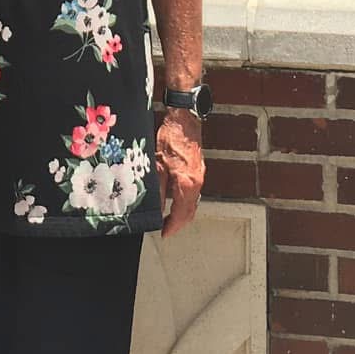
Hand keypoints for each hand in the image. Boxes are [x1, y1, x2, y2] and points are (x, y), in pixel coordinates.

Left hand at [156, 108, 203, 236]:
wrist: (184, 119)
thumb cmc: (170, 138)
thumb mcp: (157, 167)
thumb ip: (157, 190)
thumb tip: (155, 208)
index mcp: (187, 184)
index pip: (182, 215)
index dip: (172, 227)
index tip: (164, 233)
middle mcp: (197, 182)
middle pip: (190, 212)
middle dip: (179, 223)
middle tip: (166, 228)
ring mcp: (199, 175)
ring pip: (192, 202)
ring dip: (182, 212)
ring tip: (168, 216)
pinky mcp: (198, 169)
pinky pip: (193, 191)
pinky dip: (184, 200)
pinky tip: (174, 197)